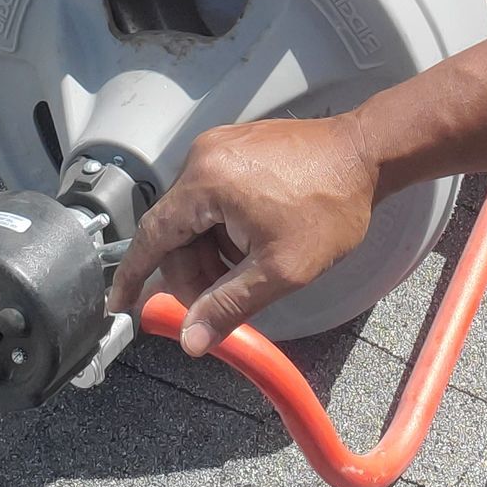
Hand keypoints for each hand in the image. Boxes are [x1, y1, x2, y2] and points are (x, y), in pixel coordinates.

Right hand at [105, 114, 378, 355]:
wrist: (369, 153)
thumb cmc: (330, 208)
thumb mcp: (281, 269)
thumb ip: (230, 305)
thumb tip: (191, 342)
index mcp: (205, 180)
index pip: (151, 235)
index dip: (133, 275)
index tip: (118, 305)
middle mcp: (203, 155)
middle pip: (175, 228)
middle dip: (192, 272)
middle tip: (216, 305)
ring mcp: (221, 145)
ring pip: (195, 213)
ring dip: (210, 251)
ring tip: (246, 275)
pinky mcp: (238, 145)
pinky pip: (212, 194)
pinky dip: (221, 226)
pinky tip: (250, 246)